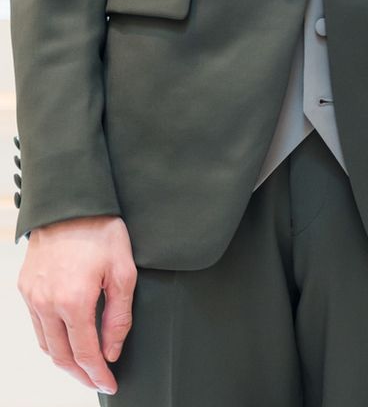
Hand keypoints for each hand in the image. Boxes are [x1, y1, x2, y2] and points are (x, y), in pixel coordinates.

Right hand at [19, 215, 136, 394]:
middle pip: (62, 356)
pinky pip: (36, 326)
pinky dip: (51, 340)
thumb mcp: (123, 270)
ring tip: (84, 366)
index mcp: (74, 301)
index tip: (110, 383)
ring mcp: (32, 297)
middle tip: (98, 381)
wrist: (70, 202)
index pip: (86, 353)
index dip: (98, 374)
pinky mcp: (25, 289)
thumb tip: (111, 350)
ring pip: (46, 345)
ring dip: (65, 361)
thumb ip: (118, 314)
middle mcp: (47, 304)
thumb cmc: (101, 231)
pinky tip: (66, 340)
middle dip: (81, 375)